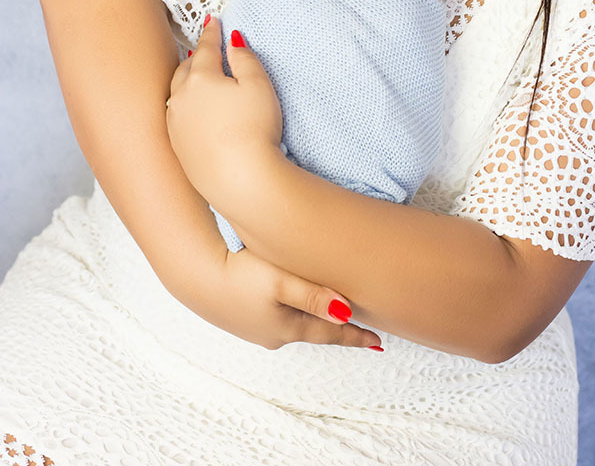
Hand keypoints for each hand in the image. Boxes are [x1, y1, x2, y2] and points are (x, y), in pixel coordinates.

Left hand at [166, 16, 282, 208]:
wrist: (240, 180)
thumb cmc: (253, 129)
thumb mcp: (258, 85)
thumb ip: (244, 58)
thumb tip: (232, 43)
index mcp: (200, 78)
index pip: (206, 47)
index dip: (212, 32)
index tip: (213, 21)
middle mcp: (180, 98)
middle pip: (187, 68)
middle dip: (197, 55)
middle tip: (205, 46)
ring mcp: (174, 124)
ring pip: (177, 92)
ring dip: (187, 80)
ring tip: (197, 75)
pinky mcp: (177, 147)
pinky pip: (176, 116)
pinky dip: (184, 105)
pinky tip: (192, 109)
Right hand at [191, 244, 383, 351]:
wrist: (196, 275)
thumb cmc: (239, 274)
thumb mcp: (280, 282)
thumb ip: (314, 296)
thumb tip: (346, 313)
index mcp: (287, 327)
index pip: (331, 334)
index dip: (356, 336)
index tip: (378, 342)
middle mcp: (274, 333)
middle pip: (315, 331)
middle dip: (337, 330)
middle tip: (362, 332)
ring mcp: (257, 327)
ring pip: (297, 324)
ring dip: (316, 322)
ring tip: (332, 320)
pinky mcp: (244, 315)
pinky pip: (280, 317)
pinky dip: (296, 314)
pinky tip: (294, 308)